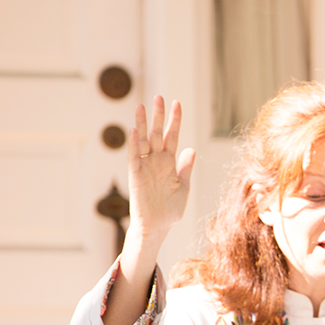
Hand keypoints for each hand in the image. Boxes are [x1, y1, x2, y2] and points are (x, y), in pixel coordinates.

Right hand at [126, 95, 195, 245]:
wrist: (158, 226)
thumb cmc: (170, 209)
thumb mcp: (183, 187)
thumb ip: (186, 168)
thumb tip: (191, 149)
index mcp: (169, 163)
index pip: (172, 136)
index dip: (174, 121)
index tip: (177, 104)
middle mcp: (156, 161)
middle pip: (157, 134)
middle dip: (159, 116)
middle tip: (160, 97)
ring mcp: (145, 167)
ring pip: (143, 141)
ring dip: (143, 124)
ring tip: (142, 106)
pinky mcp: (136, 176)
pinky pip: (134, 157)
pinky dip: (134, 144)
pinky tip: (134, 130)